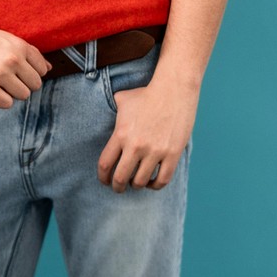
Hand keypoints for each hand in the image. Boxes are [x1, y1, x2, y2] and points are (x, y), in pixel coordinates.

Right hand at [0, 22, 50, 107]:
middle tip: (8, 80)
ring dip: (13, 93)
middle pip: (35, 84)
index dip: (33, 73)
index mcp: (18, 45)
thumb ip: (27, 53)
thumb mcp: (5, 39)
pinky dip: (1, 100)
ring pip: (23, 95)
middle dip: (24, 84)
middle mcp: (11, 59)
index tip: (20, 72)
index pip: (42, 68)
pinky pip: (6, 104)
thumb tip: (49, 68)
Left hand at [97, 71, 198, 190]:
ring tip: (137, 182)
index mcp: (120, 135)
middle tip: (119, 188)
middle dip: (117, 187)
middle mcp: (135, 146)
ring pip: (141, 181)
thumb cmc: (147, 93)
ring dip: (137, 185)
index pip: (105, 164)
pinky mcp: (172, 154)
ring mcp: (155, 151)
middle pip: (120, 178)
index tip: (105, 181)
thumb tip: (110, 108)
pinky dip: (155, 185)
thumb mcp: (123, 99)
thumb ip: (113, 109)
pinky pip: (162, 180)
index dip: (103, 177)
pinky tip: (153, 182)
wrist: (173, 89)